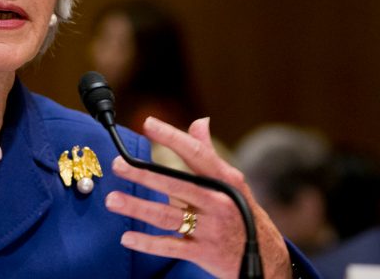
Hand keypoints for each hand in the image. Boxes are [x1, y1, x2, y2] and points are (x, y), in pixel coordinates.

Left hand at [105, 117, 290, 278]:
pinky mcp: (204, 252)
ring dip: (138, 208)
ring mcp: (211, 228)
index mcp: (224, 180)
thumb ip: (208, 153)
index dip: (172, 137)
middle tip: (118, 165)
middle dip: (144, 174)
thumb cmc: (241, 211)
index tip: (148, 123)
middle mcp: (218, 201)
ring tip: (112, 200)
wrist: (266, 258)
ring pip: (168, 216)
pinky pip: (171, 247)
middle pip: (176, 185)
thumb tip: (199, 121)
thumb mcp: (231, 182)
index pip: (196, 154)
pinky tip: (127, 237)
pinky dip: (148, 243)